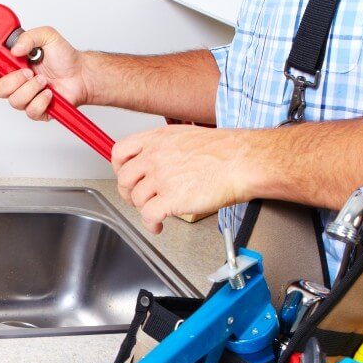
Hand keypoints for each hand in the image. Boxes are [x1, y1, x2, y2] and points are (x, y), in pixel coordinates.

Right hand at [0, 26, 90, 120]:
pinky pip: (30, 110)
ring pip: (14, 101)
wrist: (81, 75)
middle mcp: (16, 82)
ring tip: (44, 80)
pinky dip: (41, 100)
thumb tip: (14, 49)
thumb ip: (29, 37)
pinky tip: (49, 92)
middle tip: (28, 71)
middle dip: (13, 80)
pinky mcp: (35, 110)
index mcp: (12, 64)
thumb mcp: (47, 36)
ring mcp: (25, 96)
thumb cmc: (64, 58)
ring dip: (31, 89)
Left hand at [112, 125, 264, 232]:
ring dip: (144, 209)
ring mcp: (161, 177)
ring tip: (156, 213)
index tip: (125, 176)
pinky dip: (151, 224)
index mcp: (158, 139)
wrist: (243, 161)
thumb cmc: (226, 151)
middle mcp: (155, 156)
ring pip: (137, 199)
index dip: (119, 168)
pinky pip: (149, 216)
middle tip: (137, 200)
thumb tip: (155, 160)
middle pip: (125, 179)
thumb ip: (165, 147)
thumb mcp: (186, 137)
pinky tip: (158, 225)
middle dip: (129, 193)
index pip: (120, 152)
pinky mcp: (170, 198)